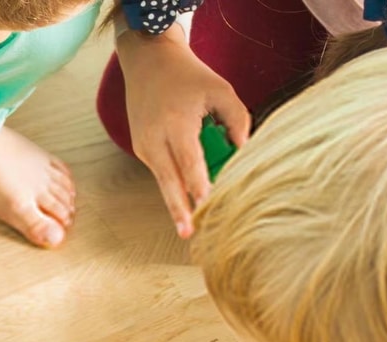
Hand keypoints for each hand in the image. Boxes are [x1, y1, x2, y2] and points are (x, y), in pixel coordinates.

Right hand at [117, 29, 250, 237]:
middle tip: (188, 234)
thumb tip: (244, 153)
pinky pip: (163, 173)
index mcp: (176, 122)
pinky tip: (190, 189)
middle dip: (179, 210)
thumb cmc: (189, 76)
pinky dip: (176, 183)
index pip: (189, 162)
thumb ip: (238, 120)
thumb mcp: (220, 90)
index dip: (199, 186)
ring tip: (190, 226)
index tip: (208, 206)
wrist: (148, 62)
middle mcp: (155, 138)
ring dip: (178, 203)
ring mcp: (145, 147)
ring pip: (164, 183)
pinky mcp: (142, 151)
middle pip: (169, 182)